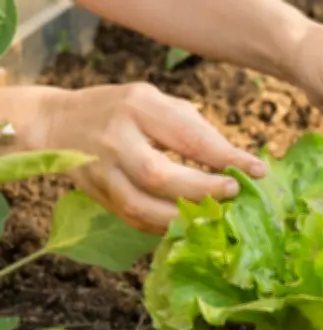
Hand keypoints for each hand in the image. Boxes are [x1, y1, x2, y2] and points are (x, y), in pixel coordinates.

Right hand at [39, 83, 265, 233]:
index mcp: (138, 107)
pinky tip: (189, 224)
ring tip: (215, 215)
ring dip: (183, 216)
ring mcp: (102, 171)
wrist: (59, 124)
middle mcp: (116, 139)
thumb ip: (195, 129)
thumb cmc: (123, 110)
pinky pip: (134, 219)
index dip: (225, 156)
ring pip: (141, 205)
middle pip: (158, 174)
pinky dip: (165, 226)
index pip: (187, 135)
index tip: (257, 171)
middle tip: (234, 193)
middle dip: (202, 189)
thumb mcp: (158, 103)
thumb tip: (236, 162)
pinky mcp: (98, 196)